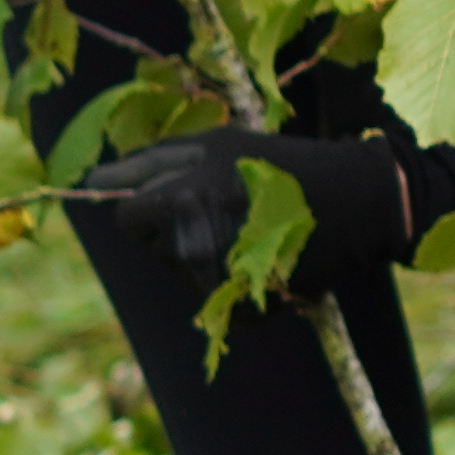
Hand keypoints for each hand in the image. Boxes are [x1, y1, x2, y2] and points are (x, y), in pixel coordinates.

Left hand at [68, 126, 436, 276]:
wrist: (360, 202)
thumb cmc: (282, 163)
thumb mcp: (218, 144)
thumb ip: (153, 162)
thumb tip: (94, 183)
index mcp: (182, 202)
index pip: (126, 218)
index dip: (148, 203)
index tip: (177, 194)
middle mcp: (193, 247)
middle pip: (153, 246)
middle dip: (174, 227)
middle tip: (224, 205)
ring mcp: (218, 283)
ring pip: (182, 271)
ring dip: (202, 250)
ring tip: (249, 225)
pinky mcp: (242, 309)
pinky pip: (212, 295)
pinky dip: (229, 277)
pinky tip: (261, 253)